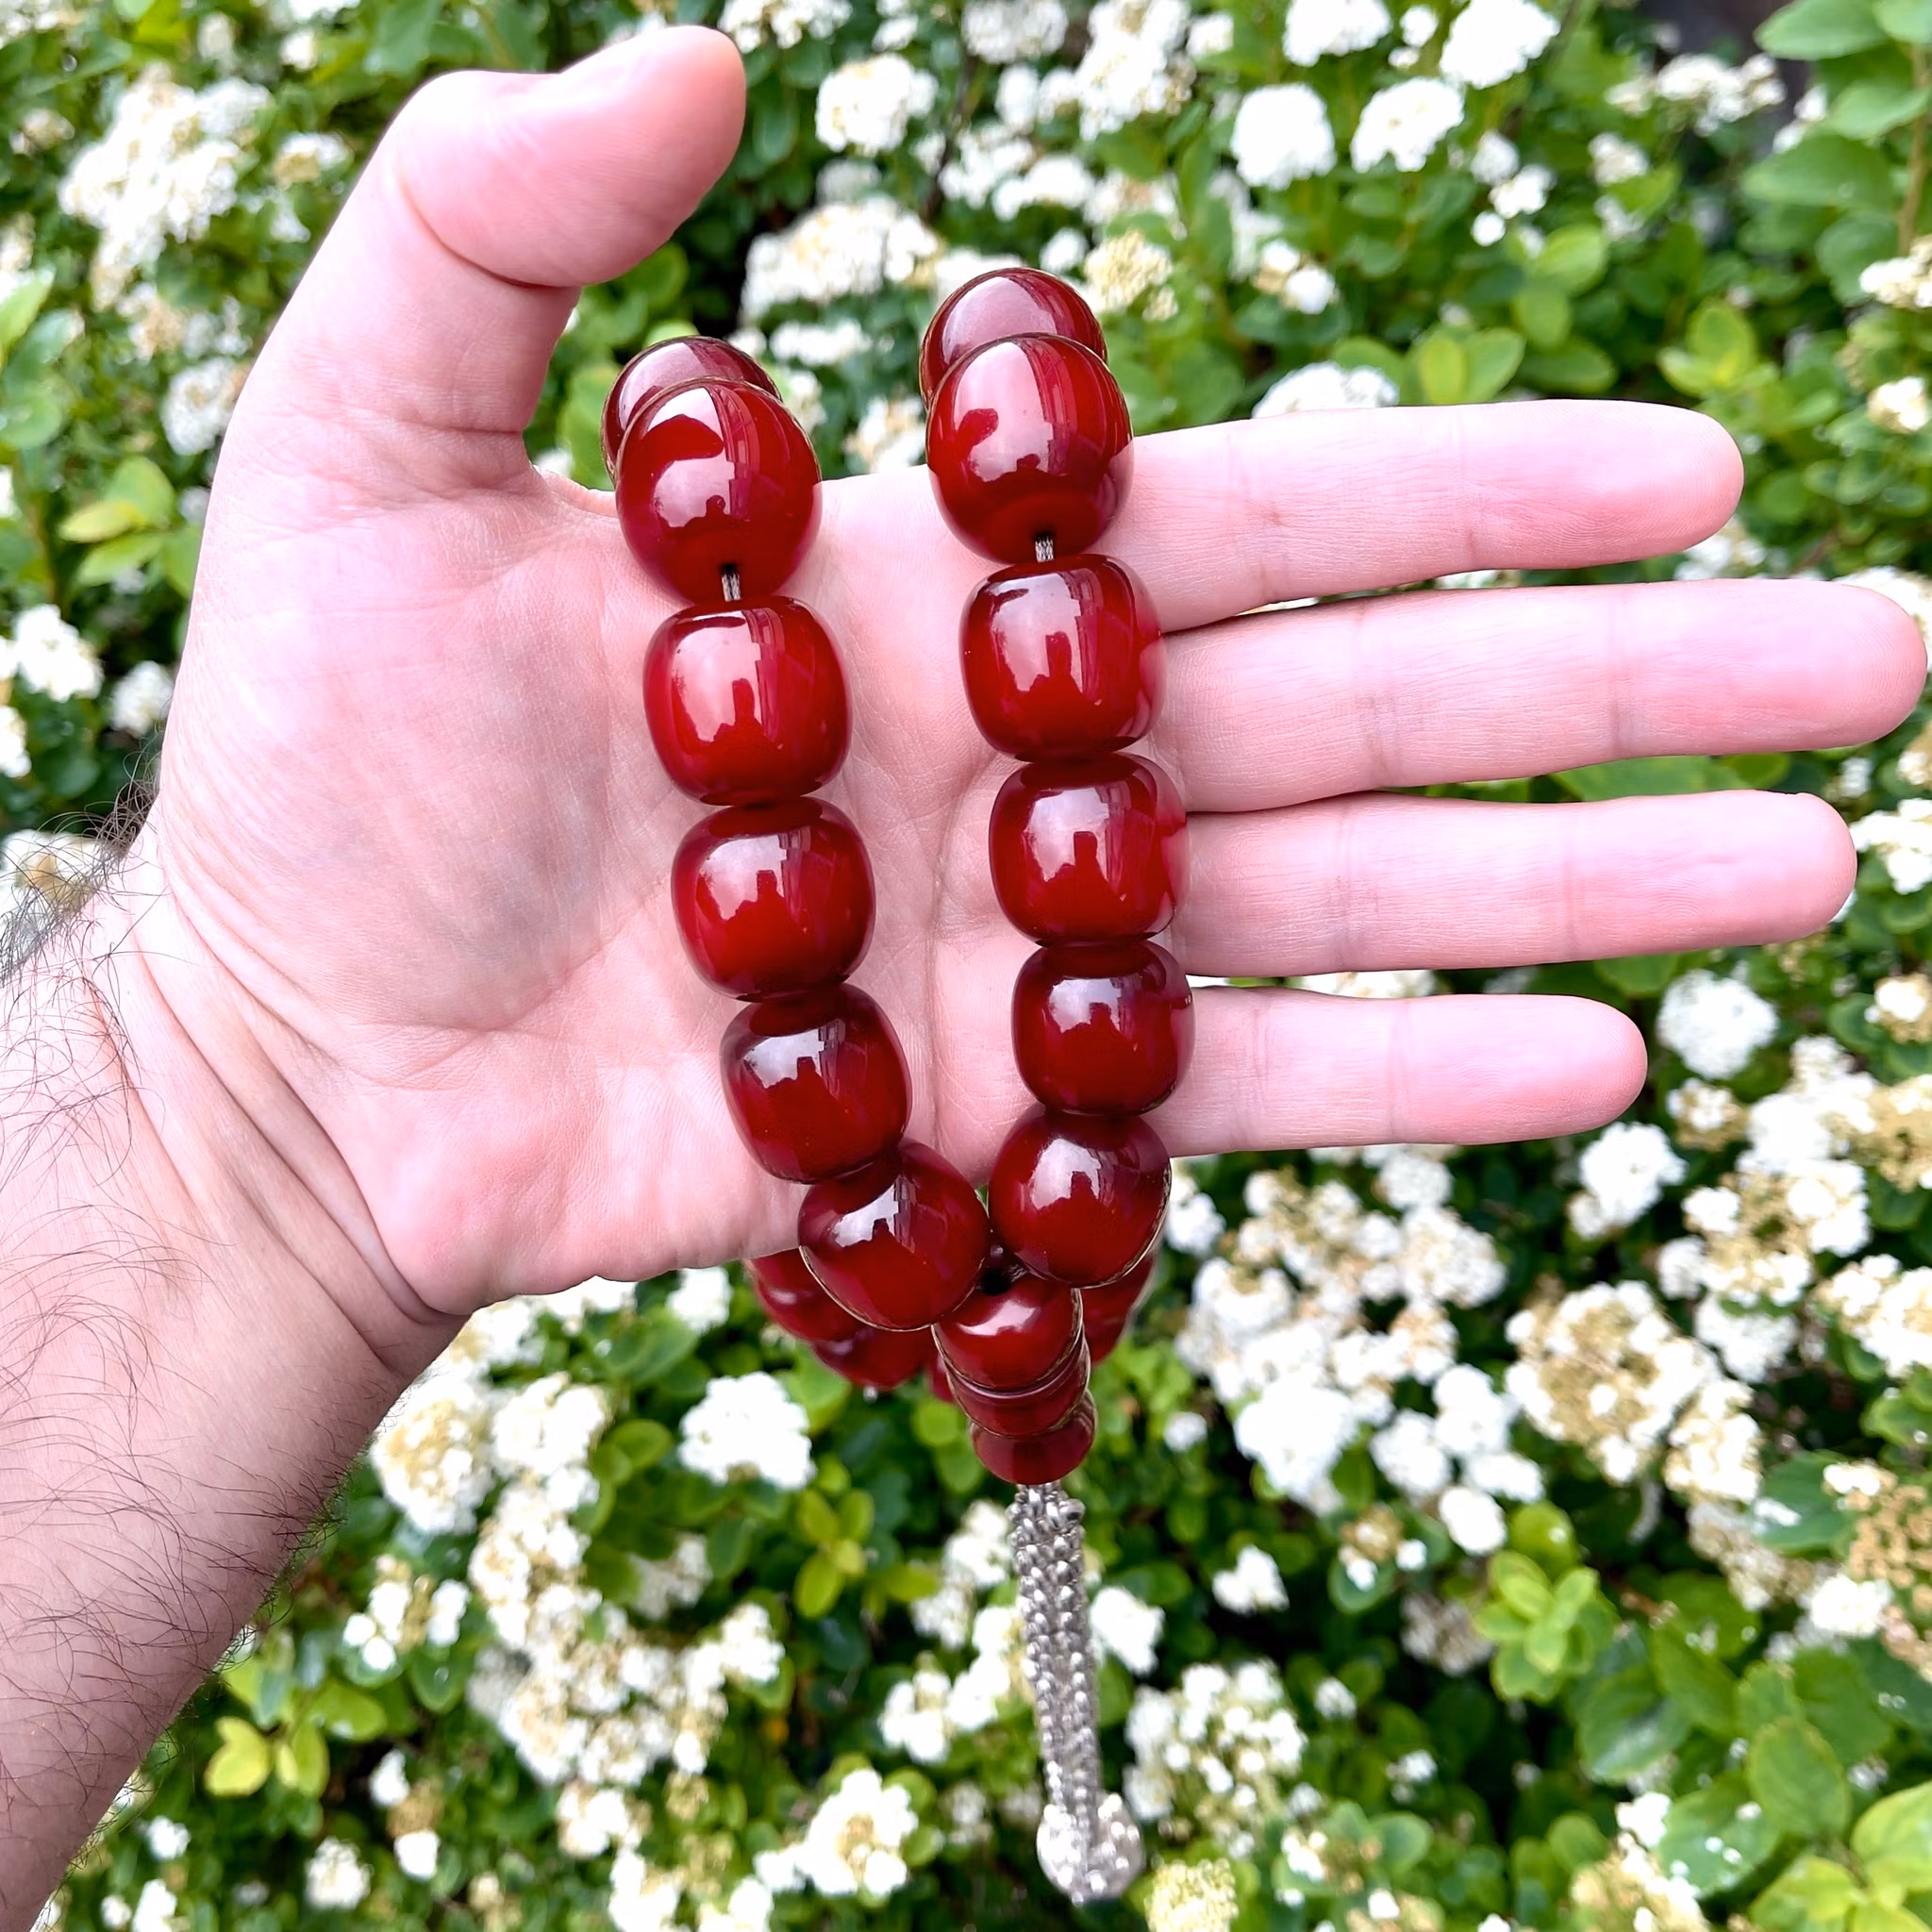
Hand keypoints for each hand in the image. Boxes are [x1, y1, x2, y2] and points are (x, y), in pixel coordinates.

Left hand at [133, 25, 1922, 1348]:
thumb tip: (703, 59)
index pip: (1245, 516)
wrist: (300, 1052)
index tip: (1697, 462)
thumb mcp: (359, 441)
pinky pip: (1231, 1100)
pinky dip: (1406, 1084)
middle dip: (1620, 678)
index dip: (1474, 483)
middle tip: (1869, 658)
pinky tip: (1594, 1073)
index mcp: (922, 584)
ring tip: (1799, 875)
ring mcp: (1023, 948)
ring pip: (1346, 899)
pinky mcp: (997, 1117)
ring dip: (1576, 890)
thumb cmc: (313, 755)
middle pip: (1366, 699)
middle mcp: (1013, 756)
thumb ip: (505, 228)